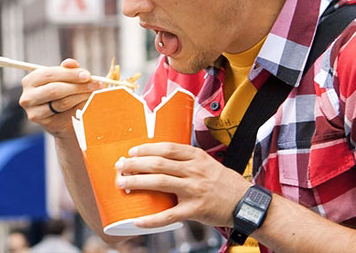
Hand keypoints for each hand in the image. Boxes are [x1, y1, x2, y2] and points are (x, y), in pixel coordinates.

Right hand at [18, 58, 101, 136]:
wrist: (62, 118)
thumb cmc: (64, 93)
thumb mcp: (65, 79)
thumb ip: (67, 69)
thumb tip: (71, 63)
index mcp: (31, 80)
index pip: (49, 74)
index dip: (70, 74)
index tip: (87, 75)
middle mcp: (28, 96)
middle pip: (55, 89)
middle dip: (77, 86)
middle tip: (94, 84)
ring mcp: (33, 111)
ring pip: (61, 102)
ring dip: (81, 96)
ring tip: (93, 92)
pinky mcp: (45, 123)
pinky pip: (65, 113)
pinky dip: (78, 106)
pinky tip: (86, 103)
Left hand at [114, 142, 251, 228]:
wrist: (247, 203)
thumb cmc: (224, 183)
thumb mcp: (207, 163)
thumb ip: (186, 160)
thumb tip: (158, 157)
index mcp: (196, 157)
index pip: (166, 148)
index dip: (146, 149)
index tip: (131, 152)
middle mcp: (194, 171)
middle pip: (158, 163)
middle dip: (135, 164)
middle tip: (120, 166)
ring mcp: (194, 190)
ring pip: (160, 183)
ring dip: (137, 182)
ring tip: (122, 183)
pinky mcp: (195, 210)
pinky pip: (169, 215)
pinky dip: (152, 219)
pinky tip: (138, 220)